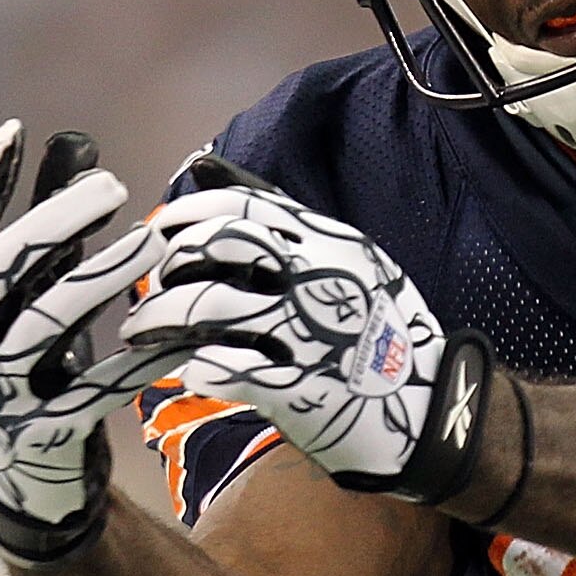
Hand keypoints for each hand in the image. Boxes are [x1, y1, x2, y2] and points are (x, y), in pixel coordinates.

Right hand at [0, 121, 170, 563]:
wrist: (31, 486)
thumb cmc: (38, 375)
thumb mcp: (36, 302)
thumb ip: (52, 234)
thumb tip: (77, 144)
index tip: (16, 132)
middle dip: (52, 223)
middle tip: (112, 187)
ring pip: (40, 327)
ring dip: (97, 279)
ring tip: (150, 244)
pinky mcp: (44, 436)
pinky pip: (94, 391)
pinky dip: (138, 361)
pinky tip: (180, 335)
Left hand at [125, 157, 497, 504]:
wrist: (433, 409)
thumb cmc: (380, 330)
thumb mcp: (345, 256)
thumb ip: (278, 215)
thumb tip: (202, 165)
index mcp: (329, 242)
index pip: (242, 205)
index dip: (187, 214)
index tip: (159, 230)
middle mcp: (317, 278)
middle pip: (218, 249)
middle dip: (168, 267)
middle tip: (151, 289)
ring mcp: (307, 332)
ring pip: (208, 308)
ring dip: (160, 319)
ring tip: (143, 333)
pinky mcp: (298, 388)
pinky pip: (224, 369)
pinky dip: (195, 369)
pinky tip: (188, 373)